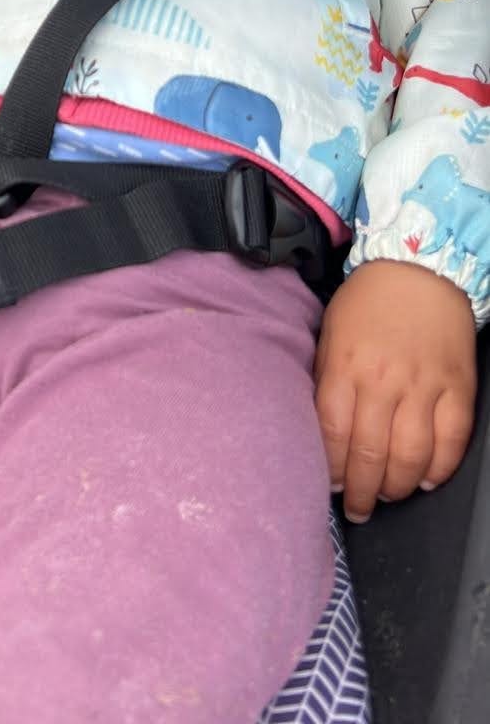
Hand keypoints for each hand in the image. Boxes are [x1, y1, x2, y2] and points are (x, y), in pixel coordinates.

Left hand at [314, 259, 476, 522]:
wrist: (418, 269)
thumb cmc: (367, 302)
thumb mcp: (330, 333)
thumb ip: (326, 380)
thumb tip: (320, 432)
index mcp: (345, 366)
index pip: (332, 434)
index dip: (330, 469)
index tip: (330, 486)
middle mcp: (384, 380)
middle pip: (370, 454)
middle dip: (361, 493)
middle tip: (358, 509)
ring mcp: (424, 386)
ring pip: (410, 457)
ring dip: (397, 487)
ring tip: (388, 495)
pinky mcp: (457, 388)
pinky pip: (451, 442)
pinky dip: (438, 469)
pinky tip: (424, 479)